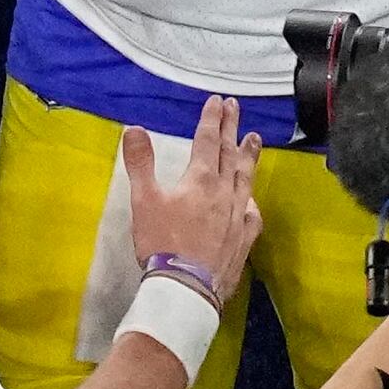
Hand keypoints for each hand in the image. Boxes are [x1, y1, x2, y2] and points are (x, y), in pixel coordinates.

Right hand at [121, 97, 264, 306]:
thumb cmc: (162, 243)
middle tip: (236, 108)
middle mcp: (224, 193)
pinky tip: (252, 200)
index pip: (208, 141)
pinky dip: (251, 201)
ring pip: (246, 180)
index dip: (212, 119)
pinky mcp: (243, 240)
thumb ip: (140, 163)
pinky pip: (252, 214)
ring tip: (254, 140)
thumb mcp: (144, 200)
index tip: (218, 102)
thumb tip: (133, 128)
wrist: (186, 287)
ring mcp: (237, 217)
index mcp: (201, 180)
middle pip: (229, 154)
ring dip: (249, 157)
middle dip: (231, 129)